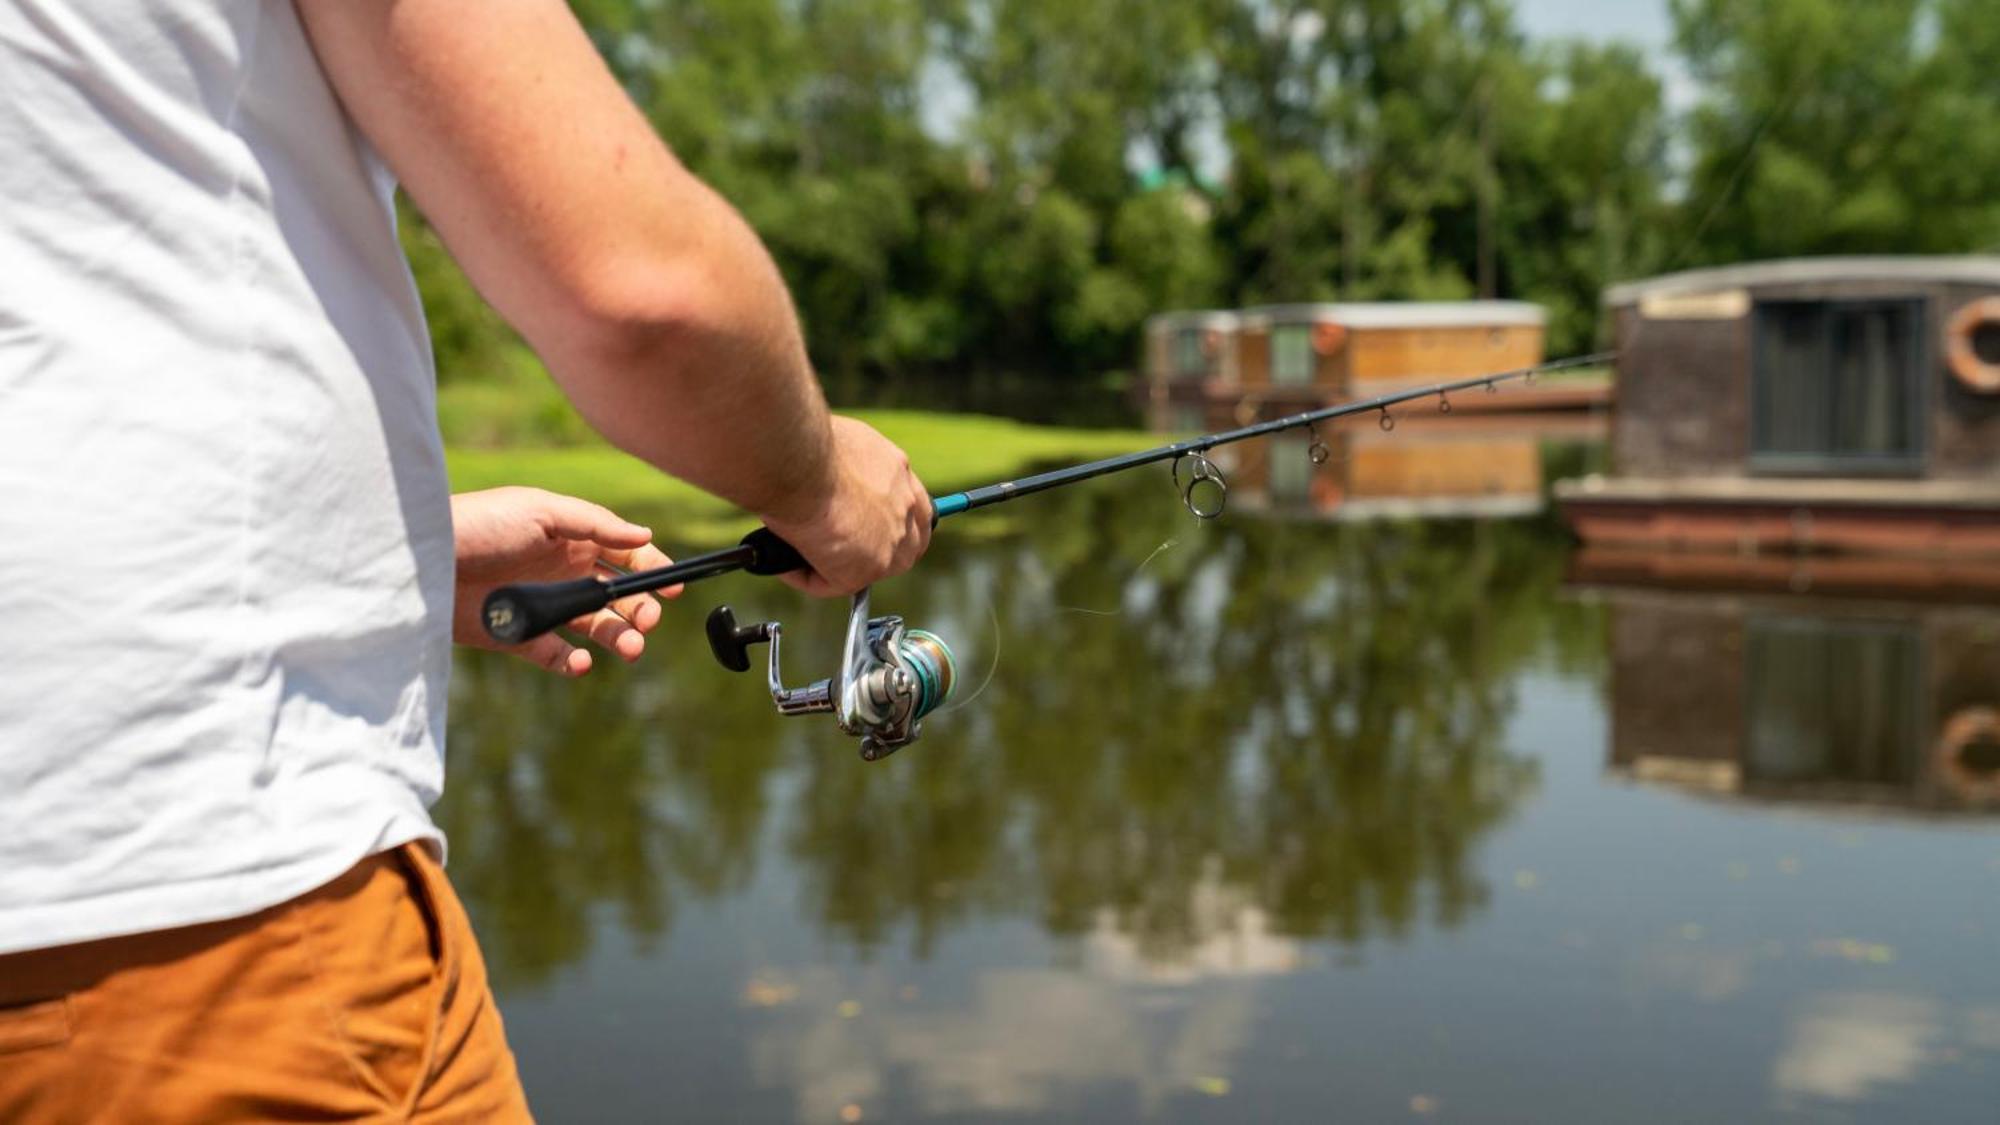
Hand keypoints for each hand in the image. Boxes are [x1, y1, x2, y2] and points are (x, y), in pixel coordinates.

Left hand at [451, 487, 679, 675]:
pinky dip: (575, 662)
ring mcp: (544, 605)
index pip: (626, 553)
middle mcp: (563, 571)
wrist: (420, 563)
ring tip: (630, 648)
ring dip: (619, 637)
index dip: (652, 568)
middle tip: (647, 621)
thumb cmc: (479, 525)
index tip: (673, 587)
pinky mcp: (520, 636)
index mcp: (573, 538)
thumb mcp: (541, 511)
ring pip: (596, 628)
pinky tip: (582, 662)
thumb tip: (644, 535)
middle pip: (618, 595)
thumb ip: (595, 524)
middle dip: (641, 609)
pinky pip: (558, 655)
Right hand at [761, 416, 930, 596]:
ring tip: (803, 555)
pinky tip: (785, 564)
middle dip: (875, 550)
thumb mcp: (840, 444)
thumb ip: (848, 465)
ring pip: (871, 568)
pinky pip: (832, 583)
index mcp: (899, 472)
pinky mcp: (864, 570)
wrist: (799, 461)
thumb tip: (827, 476)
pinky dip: (805, 576)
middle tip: (840, 550)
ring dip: (840, 566)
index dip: (892, 519)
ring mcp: (890, 543)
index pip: (912, 505)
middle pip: (906, 543)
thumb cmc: (807, 443)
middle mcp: (905, 507)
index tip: (868, 522)